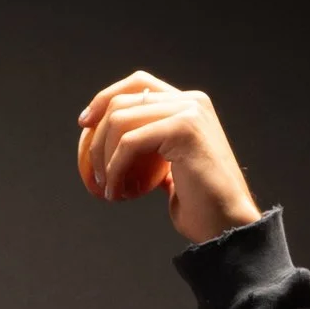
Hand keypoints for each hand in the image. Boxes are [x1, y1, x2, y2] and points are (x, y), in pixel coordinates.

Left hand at [76, 71, 259, 241]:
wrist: (226, 224)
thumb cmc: (200, 206)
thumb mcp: (170, 170)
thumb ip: (151, 150)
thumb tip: (116, 146)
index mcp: (189, 105)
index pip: (138, 84)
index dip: (104, 98)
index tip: (84, 124)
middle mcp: (191, 101)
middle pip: (123, 99)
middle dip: (97, 136)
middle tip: (92, 172)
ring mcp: (189, 111)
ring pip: (121, 120)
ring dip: (103, 158)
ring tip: (107, 187)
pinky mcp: (184, 128)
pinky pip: (130, 143)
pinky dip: (114, 169)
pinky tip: (115, 191)